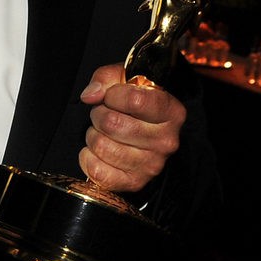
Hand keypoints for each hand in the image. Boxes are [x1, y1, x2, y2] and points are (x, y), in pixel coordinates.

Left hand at [78, 63, 185, 192]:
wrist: (138, 131)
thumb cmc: (131, 104)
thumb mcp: (123, 80)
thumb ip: (105, 78)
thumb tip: (91, 96)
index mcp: (172, 112)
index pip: (135, 100)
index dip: (113, 95)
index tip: (111, 95)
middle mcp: (166, 141)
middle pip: (113, 124)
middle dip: (99, 115)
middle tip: (104, 114)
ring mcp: (152, 165)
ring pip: (102, 146)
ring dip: (93, 135)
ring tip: (103, 132)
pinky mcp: (134, 183)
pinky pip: (97, 171)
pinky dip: (88, 158)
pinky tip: (98, 151)